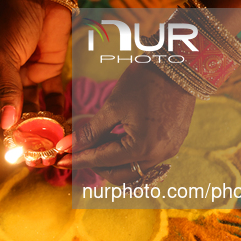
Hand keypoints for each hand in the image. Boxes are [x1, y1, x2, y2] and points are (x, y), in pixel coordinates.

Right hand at [0, 0, 70, 133]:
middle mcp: (7, 75)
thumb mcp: (5, 55)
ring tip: (48, 140)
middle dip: (23, 128)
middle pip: (14, 108)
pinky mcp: (51, 69)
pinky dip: (57, 108)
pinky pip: (53, 94)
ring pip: (34, 104)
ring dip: (40, 121)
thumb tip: (6, 123)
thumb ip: (7, 89)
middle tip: (32, 149)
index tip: (11, 145)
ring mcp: (29, 73)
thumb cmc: (14, 20)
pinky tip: (62, 123)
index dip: (1, 124)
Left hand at [58, 63, 195, 184]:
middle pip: (119, 174)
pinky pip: (146, 159)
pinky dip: (128, 155)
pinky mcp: (173, 143)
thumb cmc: (145, 82)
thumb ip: (91, 132)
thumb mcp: (113, 106)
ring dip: (113, 161)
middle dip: (96, 165)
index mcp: (142, 147)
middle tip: (79, 150)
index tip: (61, 159)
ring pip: (133, 169)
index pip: (102, 160)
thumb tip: (68, 146)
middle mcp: (158, 156)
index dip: (79, 159)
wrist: (179, 65)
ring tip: (99, 140)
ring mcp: (168, 151)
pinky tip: (117, 138)